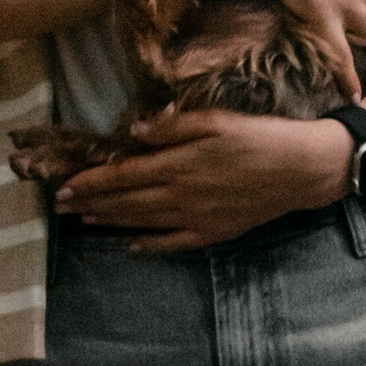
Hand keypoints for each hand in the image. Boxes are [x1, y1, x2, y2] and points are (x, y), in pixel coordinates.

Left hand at [56, 109, 350, 254]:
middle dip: (91, 204)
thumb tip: (135, 133)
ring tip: (85, 221)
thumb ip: (175, 127)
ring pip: (143, 223)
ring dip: (110, 222)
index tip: (65, 185)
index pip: (123, 176)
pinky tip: (129, 246)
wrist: (303, 170)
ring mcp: (196, 218)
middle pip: (126, 202)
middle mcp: (181, 196)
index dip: (91, 182)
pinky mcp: (213, 232)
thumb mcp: (218, 119)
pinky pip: (172, 243)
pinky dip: (147, 245)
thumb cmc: (261, 137)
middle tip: (62, 207)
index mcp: (179, 165)